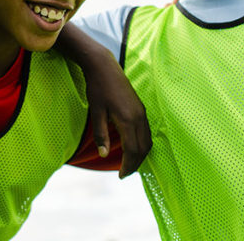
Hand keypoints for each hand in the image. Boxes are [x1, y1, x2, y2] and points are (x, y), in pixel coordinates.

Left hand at [55, 25, 150, 177]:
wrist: (104, 66)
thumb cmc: (97, 88)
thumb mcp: (96, 112)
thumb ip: (100, 134)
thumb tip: (104, 154)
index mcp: (127, 119)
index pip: (132, 150)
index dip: (128, 165)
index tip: (120, 176)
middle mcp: (139, 117)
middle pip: (142, 148)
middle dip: (135, 164)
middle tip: (124, 174)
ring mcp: (142, 112)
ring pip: (147, 141)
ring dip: (140, 155)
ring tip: (129, 164)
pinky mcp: (141, 109)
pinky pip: (146, 132)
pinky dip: (142, 144)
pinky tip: (132, 148)